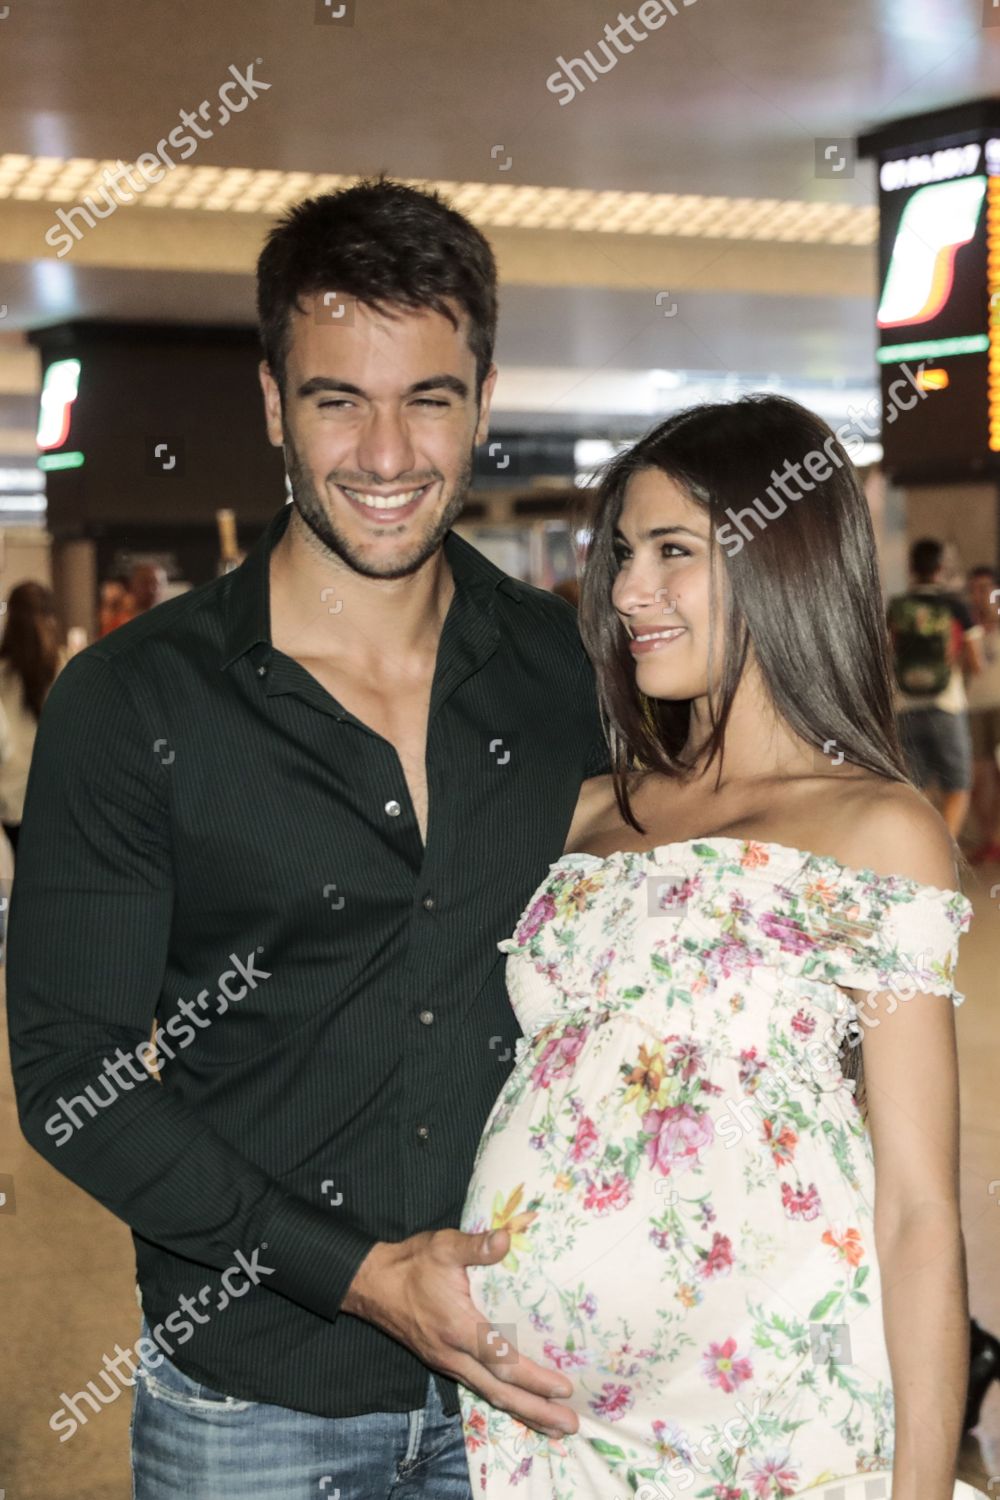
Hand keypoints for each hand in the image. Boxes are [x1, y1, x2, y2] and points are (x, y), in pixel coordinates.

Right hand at [342, 1227, 578, 1438]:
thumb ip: (475, 1246)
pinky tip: (520, 1405)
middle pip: (500, 1392)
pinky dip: (504, 1401)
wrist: (374, 1285)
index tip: (564, 1388)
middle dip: (536, 1411)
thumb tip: (506, 1238)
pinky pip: (479, 1389)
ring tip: (554, 1427)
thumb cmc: (413, 1264)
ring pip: (490, 1396)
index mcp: (459, 1328)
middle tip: (570, 1426)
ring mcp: (448, 1364)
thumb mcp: (443, 1246)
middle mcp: (454, 1355)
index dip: (534, 1378)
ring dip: (523, 1412)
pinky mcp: (445, 1363)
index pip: (502, 1360)